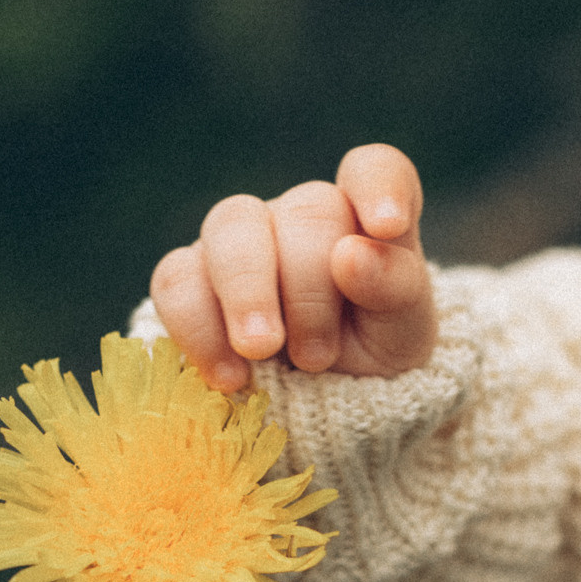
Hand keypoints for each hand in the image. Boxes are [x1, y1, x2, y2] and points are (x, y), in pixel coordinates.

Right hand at [151, 143, 435, 391]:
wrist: (319, 411)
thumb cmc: (371, 354)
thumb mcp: (403, 334)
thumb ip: (394, 289)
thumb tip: (352, 254)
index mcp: (365, 219)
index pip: (373, 170)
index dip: (379, 187)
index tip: (387, 225)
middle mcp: (303, 217)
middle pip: (305, 211)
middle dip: (310, 287)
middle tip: (317, 358)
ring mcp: (242, 239)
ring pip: (231, 225)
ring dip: (246, 292)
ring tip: (260, 352)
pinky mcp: (188, 276)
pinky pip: (177, 279)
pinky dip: (199, 329)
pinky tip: (229, 376)